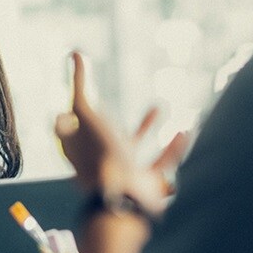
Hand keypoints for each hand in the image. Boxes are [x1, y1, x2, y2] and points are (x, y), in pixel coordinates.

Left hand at [56, 52, 188, 216]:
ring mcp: (123, 175)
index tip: (78, 97)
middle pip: (102, 138)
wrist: (124, 199)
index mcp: (80, 149)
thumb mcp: (86, 113)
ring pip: (134, 151)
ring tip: (159, 106)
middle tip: (115, 102)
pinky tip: (184, 132)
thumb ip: (80, 85)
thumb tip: (75, 53)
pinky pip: (161, 165)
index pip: (69, 129)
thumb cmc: (101, 156)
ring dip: (146, 128)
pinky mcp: (146, 186)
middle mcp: (100, 162)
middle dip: (112, 118)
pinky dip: (173, 148)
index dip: (71, 115)